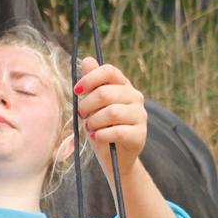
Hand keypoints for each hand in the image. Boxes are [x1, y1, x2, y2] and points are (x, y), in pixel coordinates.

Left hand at [73, 57, 146, 179]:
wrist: (115, 158)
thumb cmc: (102, 127)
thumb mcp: (92, 105)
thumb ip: (91, 84)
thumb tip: (88, 60)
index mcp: (123, 85)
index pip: (109, 71)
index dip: (90, 78)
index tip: (77, 91)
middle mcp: (135, 97)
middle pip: (106, 93)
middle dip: (87, 105)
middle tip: (81, 114)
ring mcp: (140, 116)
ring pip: (112, 112)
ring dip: (94, 121)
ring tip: (89, 128)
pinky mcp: (140, 135)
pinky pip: (118, 131)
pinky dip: (102, 135)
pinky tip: (97, 137)